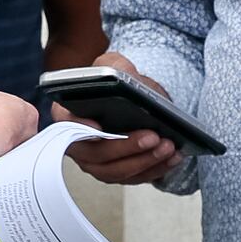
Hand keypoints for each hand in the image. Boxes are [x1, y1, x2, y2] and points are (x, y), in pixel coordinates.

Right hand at [61, 50, 182, 185]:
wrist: (128, 98)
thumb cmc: (114, 81)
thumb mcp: (112, 64)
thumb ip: (114, 66)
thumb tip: (127, 80)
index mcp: (67, 115)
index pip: (67, 125)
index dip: (80, 129)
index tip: (99, 128)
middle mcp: (78, 144)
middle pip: (97, 154)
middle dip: (127, 147)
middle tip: (153, 137)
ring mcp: (96, 163)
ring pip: (117, 171)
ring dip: (145, 162)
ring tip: (168, 147)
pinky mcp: (116, 172)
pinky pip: (134, 178)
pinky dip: (156, 169)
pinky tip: (173, 158)